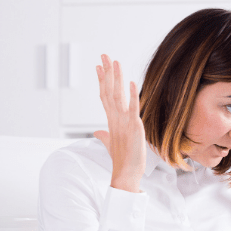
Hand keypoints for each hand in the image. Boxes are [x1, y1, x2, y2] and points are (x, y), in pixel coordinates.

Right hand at [94, 54, 145, 192]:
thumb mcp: (112, 144)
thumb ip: (104, 135)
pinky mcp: (134, 127)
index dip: (102, 81)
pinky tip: (132, 82)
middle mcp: (115, 119)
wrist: (127, 174)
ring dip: (116, 78)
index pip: (105, 96)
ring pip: (117, 96)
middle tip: (104, 56)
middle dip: (107, 73)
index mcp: (112, 121)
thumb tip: (97, 132)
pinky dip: (132, 95)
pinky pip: (133, 108)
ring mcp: (123, 122)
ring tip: (115, 62)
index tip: (99, 67)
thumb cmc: (122, 160)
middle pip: (109, 91)